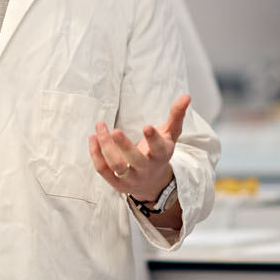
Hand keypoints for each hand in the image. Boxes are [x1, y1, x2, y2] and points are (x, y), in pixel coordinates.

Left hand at [89, 94, 190, 209]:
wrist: (152, 183)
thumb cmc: (159, 153)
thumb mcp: (170, 135)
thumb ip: (176, 116)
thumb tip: (186, 96)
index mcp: (161, 156)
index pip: (159, 149)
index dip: (153, 139)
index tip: (147, 127)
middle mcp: (146, 168)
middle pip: (135, 160)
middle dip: (124, 146)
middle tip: (115, 131)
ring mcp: (130, 178)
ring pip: (116, 165)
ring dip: (105, 147)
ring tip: (100, 127)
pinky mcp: (116, 183)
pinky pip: (103, 170)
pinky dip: (95, 154)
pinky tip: (93, 137)